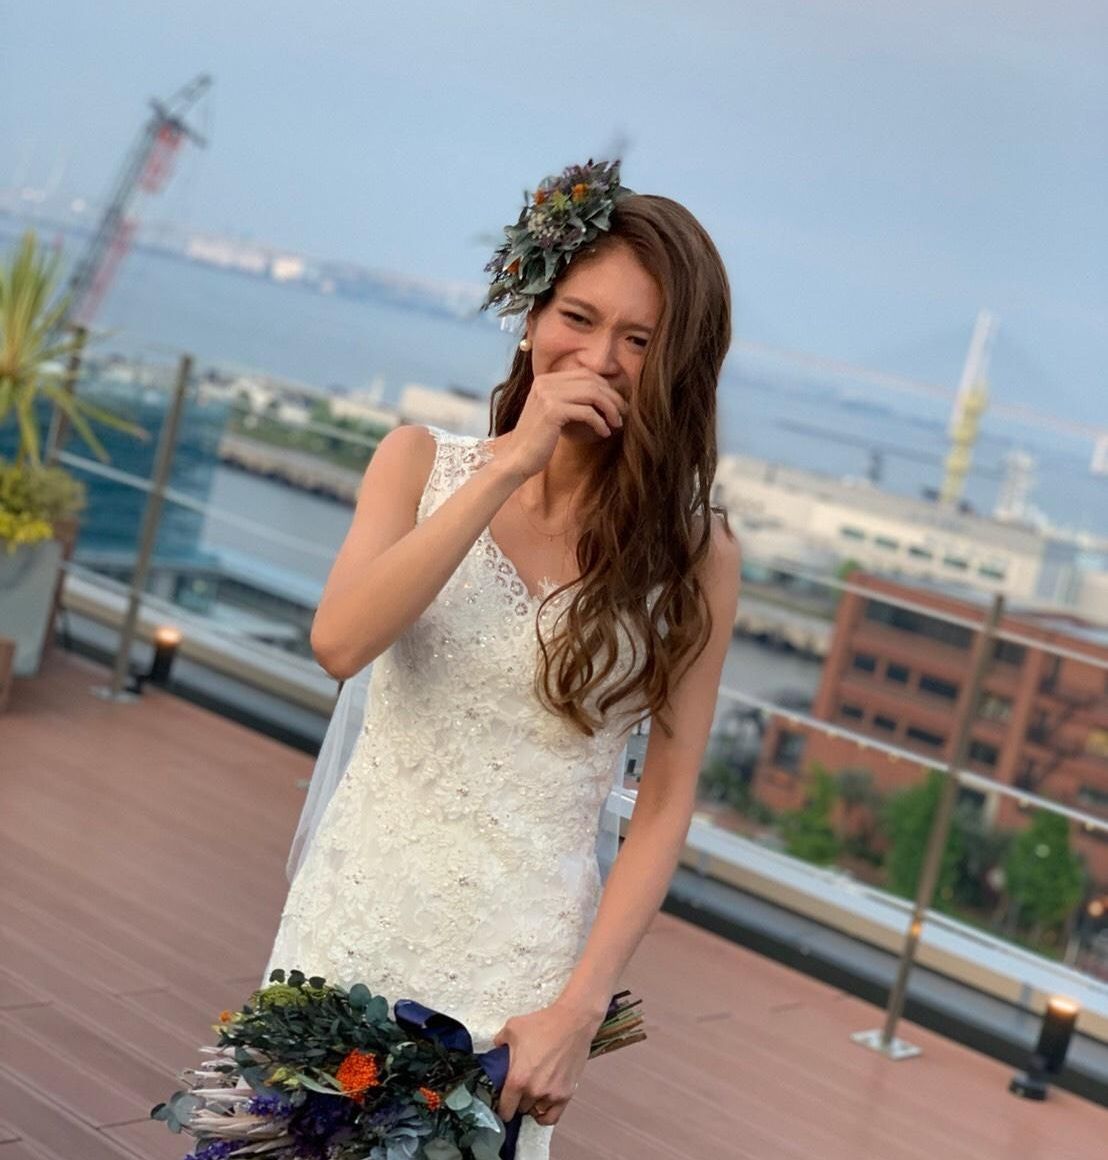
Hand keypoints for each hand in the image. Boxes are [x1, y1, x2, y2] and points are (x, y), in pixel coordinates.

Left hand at [491, 998, 601, 1125]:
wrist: (572, 1022)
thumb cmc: (544, 1024)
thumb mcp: (512, 1028)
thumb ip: (499, 1042)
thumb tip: (496, 1049)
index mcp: (518, 1078)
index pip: (505, 1108)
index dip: (500, 1108)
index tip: (501, 1104)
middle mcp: (534, 1091)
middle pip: (520, 1109)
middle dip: (517, 1101)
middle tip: (518, 1089)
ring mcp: (551, 1095)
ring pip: (535, 1112)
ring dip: (531, 1105)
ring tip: (531, 1093)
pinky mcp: (566, 1094)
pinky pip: (552, 1117)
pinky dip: (544, 1114)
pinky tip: (541, 1105)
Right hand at [500, 369, 628, 480]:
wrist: (516, 459)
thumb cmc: (537, 441)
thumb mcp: (552, 413)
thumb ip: (569, 399)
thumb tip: (602, 395)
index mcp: (545, 380)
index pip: (585, 374)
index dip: (605, 388)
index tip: (617, 404)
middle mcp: (545, 383)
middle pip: (592, 381)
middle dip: (612, 397)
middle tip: (623, 414)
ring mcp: (547, 395)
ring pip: (592, 394)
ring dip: (610, 409)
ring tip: (617, 423)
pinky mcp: (552, 411)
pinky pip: (587, 412)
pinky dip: (600, 422)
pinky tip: (604, 432)